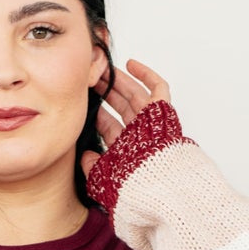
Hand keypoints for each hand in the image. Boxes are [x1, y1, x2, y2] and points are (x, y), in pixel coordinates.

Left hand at [80, 58, 173, 184]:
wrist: (152, 184)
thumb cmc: (130, 185)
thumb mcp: (102, 179)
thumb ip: (91, 167)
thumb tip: (85, 156)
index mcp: (126, 151)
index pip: (110, 127)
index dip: (98, 113)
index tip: (84, 100)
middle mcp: (139, 135)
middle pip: (121, 107)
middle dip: (106, 91)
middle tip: (92, 78)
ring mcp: (152, 123)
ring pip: (136, 95)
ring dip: (120, 80)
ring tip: (104, 68)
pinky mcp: (164, 112)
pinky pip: (158, 88)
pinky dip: (146, 75)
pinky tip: (130, 64)